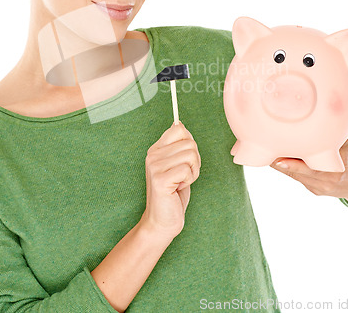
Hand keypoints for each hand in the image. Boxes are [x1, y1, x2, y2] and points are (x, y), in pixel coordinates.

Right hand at [139, 121, 200, 238]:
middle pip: (190, 143)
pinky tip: (178, 189)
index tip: (185, 159)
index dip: (189, 143)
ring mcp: (155, 166)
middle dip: (195, 161)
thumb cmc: (173, 194)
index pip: (179, 128)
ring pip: (191, 155)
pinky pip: (187, 170)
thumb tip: (180, 125)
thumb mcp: (177, 166)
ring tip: (181, 182)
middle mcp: (153, 155)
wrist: (162, 222)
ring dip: (193, 172)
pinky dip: (189, 181)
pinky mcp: (160, 179)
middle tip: (183, 176)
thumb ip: (178, 147)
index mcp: (156, 149)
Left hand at [270, 87, 347, 199]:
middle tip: (264, 150)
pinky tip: (273, 156)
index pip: (313, 169)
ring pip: (293, 176)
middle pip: (298, 173)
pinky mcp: (313, 190)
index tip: (278, 160)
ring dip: (279, 165)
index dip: (295, 166)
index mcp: (338, 169)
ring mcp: (319, 187)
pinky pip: (295, 178)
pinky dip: (285, 168)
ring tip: (264, 150)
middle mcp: (327, 181)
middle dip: (280, 163)